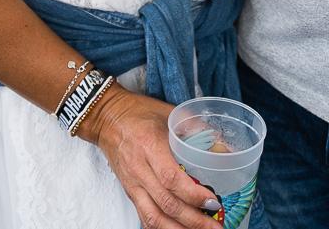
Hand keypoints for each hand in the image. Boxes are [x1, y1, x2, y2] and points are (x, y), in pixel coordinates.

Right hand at [78, 87, 220, 228]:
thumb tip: (222, 146)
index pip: (171, 178)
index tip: (213, 202)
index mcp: (150, 146)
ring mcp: (133, 184)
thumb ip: (196, 128)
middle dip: (193, 220)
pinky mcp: (129, 192)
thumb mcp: (169, 113)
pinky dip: (161, 228)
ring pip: (154, 216)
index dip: (193, 195)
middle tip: (216, 225)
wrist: (106, 118)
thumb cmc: (139, 113)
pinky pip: (145, 217)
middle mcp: (139, 169)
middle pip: (166, 203)